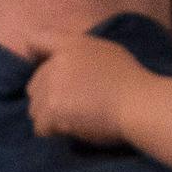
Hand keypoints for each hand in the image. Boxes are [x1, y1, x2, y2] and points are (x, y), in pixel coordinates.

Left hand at [27, 33, 151, 147]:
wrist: (139, 103)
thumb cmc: (131, 80)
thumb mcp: (107, 52)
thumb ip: (81, 55)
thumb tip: (68, 66)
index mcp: (71, 45)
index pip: (35, 39)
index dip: (33, 53)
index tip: (38, 67)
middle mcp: (56, 62)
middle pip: (34, 85)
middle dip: (47, 99)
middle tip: (70, 108)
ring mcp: (52, 85)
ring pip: (35, 109)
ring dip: (49, 118)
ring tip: (73, 121)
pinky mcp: (52, 109)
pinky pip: (40, 127)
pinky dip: (53, 133)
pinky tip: (72, 130)